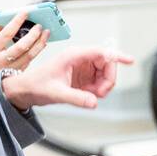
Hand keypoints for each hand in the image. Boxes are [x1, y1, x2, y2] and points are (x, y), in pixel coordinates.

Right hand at [0, 10, 48, 72]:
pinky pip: (28, 63)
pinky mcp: (14, 76)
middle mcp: (0, 62)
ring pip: (29, 56)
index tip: (25, 13)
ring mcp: (9, 70)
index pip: (6, 34)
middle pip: (21, 47)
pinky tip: (41, 45)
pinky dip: (36, 53)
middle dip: (33, 35)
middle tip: (39, 25)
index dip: (16, 22)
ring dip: (39, 44)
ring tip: (46, 33)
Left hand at [2, 46, 133, 111]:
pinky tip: (87, 96)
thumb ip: (76, 98)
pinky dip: (98, 90)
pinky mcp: (83, 76)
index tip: (130, 61)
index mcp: (74, 56)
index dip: (117, 56)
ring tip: (91, 96)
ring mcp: (83, 67)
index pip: (102, 52)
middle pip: (107, 64)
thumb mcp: (56, 93)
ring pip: (105, 73)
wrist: (26, 90)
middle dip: (108, 80)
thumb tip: (94, 102)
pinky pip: (99, 81)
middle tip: (100, 93)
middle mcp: (80, 59)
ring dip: (104, 86)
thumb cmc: (36, 85)